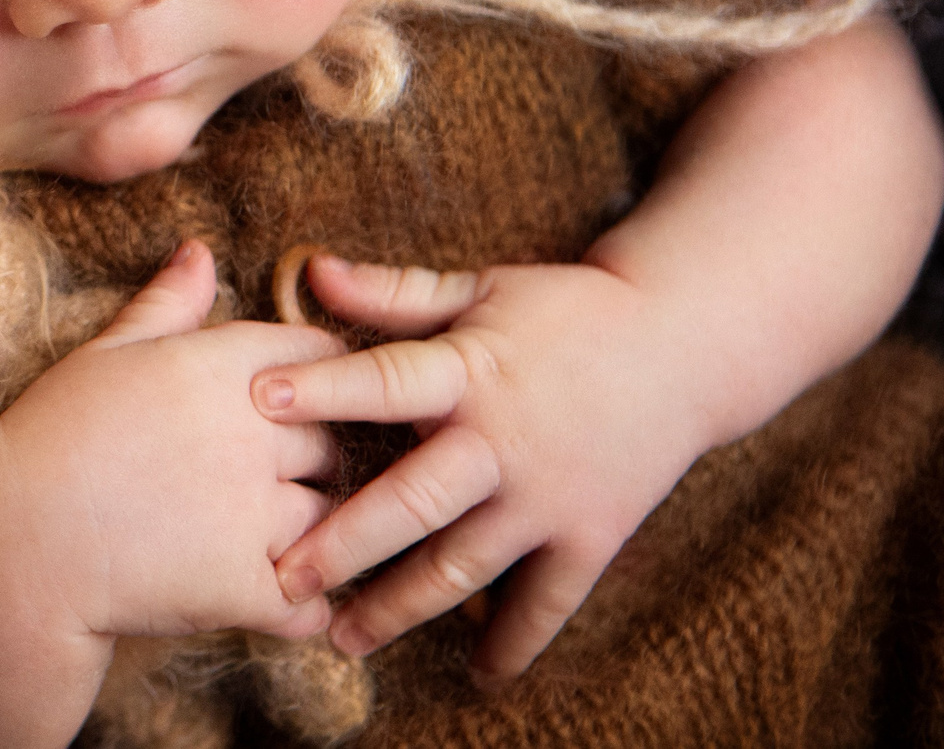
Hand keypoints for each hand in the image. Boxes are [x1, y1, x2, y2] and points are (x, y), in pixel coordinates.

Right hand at [0, 240, 346, 643]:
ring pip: (332, 519)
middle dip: (314, 457)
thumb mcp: (105, 353)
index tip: (298, 404)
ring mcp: (256, 514)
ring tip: (272, 542)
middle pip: (334, 439)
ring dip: (312, 532)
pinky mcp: (249, 588)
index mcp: (221, 366)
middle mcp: (253, 433)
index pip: (324, 356)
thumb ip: (167, 304)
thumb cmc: (50, 437)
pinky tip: (277, 599)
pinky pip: (314, 601)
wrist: (11, 538)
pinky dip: (304, 605)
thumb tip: (202, 252)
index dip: (320, 377)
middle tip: (276, 479)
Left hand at [250, 255, 716, 686]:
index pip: (387, 381)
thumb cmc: (566, 310)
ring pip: (464, 566)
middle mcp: (504, 443)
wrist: (687, 346)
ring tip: (343, 639)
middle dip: (345, 542)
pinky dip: (514, 643)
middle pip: (415, 501)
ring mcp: (548, 498)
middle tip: (283, 577)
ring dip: (401, 607)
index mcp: (471, 370)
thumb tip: (311, 268)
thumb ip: (396, 293)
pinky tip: (477, 675)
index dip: (324, 389)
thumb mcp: (482, 289)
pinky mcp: (590, 536)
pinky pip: (547, 602)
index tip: (256, 399)